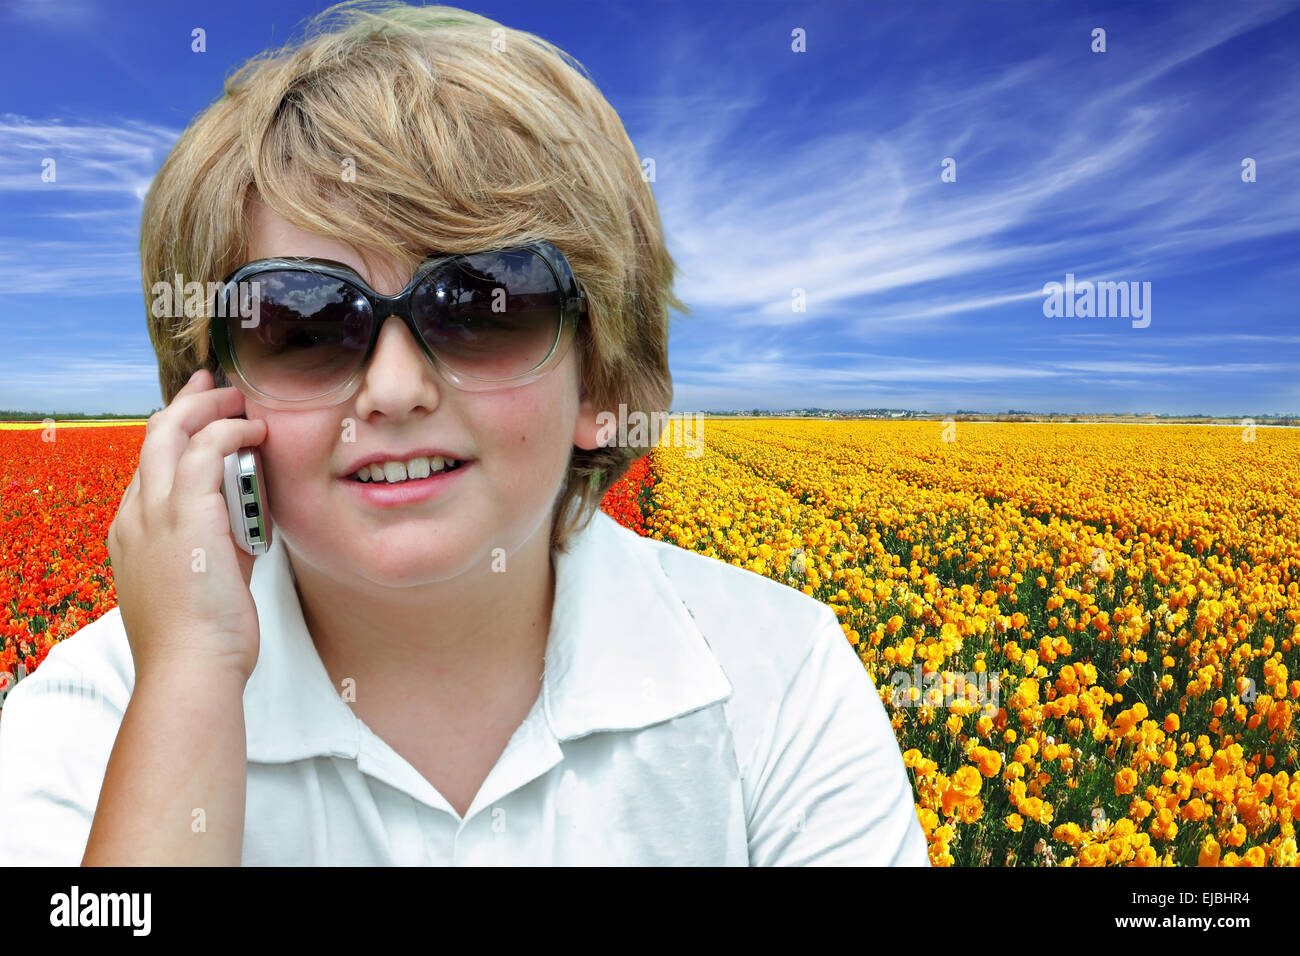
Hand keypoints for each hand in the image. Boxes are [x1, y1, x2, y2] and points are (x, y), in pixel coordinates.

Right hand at [106, 368, 268, 684]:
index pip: (151, 466)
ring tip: (244, 402)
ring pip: (172, 431)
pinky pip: (204, 450)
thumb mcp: (208, 580)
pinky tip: (255, 431)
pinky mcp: (184, 515)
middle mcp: (135, 516)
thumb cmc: (205, 639)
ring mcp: (155, 514)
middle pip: (154, 436)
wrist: (191, 670)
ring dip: (211, 408)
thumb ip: (219, 544)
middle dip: (188, 403)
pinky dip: (230, 431)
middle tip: (218, 386)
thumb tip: (246, 523)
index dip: (178, 434)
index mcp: (134, 532)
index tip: (204, 414)